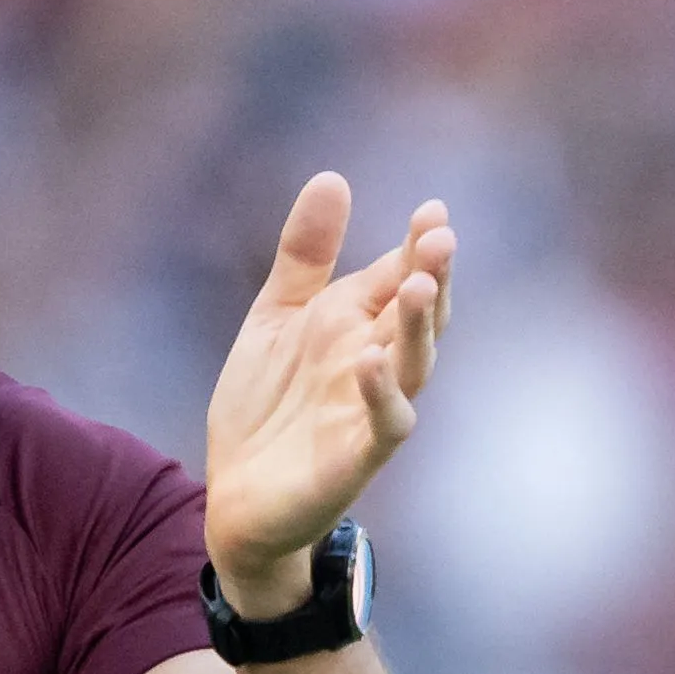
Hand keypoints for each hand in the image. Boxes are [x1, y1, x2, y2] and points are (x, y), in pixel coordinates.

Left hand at [204, 173, 453, 615]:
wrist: (233, 496)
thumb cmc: (264, 406)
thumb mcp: (275, 317)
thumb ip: (304, 255)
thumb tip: (333, 177)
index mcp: (356, 325)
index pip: (398, 276)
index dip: (417, 245)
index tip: (432, 209)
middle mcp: (373, 363)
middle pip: (416, 315)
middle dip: (431, 276)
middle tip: (440, 236)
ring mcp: (369, 411)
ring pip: (413, 365)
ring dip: (416, 327)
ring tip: (415, 285)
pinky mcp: (355, 457)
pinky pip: (383, 424)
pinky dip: (381, 394)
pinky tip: (369, 360)